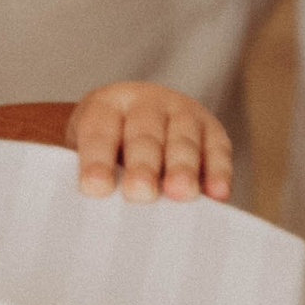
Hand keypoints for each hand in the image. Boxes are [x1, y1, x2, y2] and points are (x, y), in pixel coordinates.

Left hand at [68, 83, 232, 202]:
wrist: (136, 119)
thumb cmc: (105, 145)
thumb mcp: (86, 147)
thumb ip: (92, 169)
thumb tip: (92, 202)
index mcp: (106, 104)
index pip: (99, 132)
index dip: (97, 160)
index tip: (95, 188)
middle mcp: (146, 102)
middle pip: (144, 135)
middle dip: (143, 166)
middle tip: (139, 192)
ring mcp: (182, 112)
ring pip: (182, 140)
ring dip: (183, 168)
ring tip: (180, 193)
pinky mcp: (212, 130)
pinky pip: (217, 150)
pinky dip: (218, 172)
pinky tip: (217, 193)